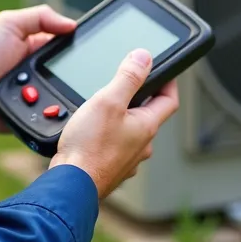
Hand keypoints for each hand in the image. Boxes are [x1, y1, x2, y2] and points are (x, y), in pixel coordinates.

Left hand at [0, 4, 77, 132]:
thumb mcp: (9, 24)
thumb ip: (40, 17)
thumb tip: (72, 24)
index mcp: (40, 49)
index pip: (69, 48)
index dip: (80, 50)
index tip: (94, 52)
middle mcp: (43, 72)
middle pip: (70, 75)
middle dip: (73, 77)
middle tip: (80, 77)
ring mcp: (40, 95)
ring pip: (65, 97)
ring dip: (60, 95)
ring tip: (52, 92)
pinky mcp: (35, 116)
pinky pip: (53, 116)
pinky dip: (53, 114)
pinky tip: (50, 109)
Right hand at [49, 49, 180, 199]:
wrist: (71, 184)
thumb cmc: (89, 147)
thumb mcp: (108, 101)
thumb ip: (128, 77)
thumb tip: (144, 57)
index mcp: (146, 126)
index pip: (169, 100)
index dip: (168, 81)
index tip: (164, 69)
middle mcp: (141, 145)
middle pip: (148, 115)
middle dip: (139, 98)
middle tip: (126, 84)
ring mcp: (126, 159)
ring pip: (130, 132)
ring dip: (121, 118)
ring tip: (103, 107)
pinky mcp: (110, 167)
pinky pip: (114, 146)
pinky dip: (107, 135)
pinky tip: (92, 131)